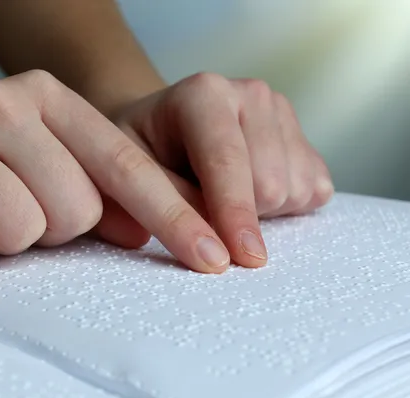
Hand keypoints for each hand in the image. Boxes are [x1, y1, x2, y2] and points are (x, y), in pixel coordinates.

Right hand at [0, 70, 235, 272]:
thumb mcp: (36, 161)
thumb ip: (91, 187)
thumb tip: (139, 230)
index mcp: (44, 96)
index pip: (125, 165)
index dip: (174, 216)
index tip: (215, 258)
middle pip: (76, 210)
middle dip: (49, 228)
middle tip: (8, 207)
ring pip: (24, 230)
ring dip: (2, 239)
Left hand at [99, 72, 333, 269]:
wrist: (161, 131)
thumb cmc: (139, 153)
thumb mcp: (127, 174)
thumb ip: (164, 204)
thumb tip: (209, 243)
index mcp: (203, 94)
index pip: (226, 161)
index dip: (234, 213)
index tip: (240, 258)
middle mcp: (251, 94)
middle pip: (270, 184)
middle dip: (242, 216)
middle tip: (205, 211)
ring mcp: (282, 113)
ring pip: (296, 191)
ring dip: (263, 213)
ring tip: (224, 196)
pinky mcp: (303, 136)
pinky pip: (315, 191)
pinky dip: (287, 208)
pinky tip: (252, 194)